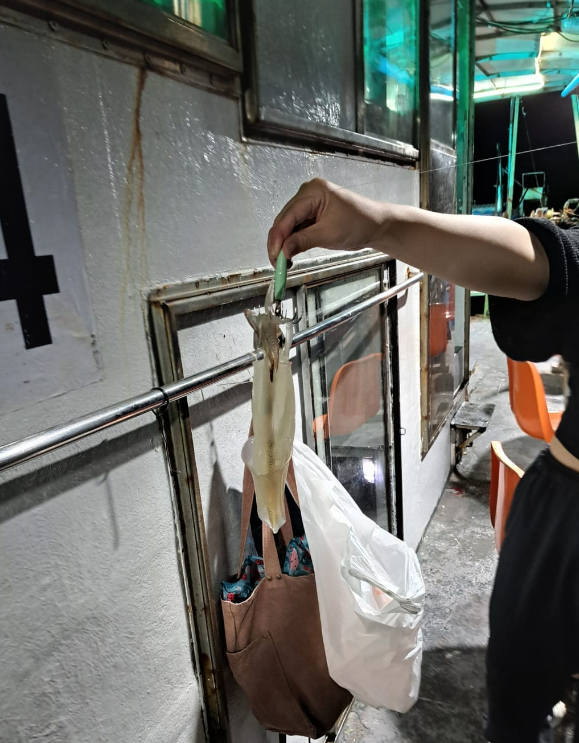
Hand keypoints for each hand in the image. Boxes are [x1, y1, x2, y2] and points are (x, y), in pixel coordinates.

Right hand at [267, 178, 386, 265]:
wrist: (376, 225)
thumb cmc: (359, 223)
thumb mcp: (329, 234)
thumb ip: (303, 241)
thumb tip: (283, 251)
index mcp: (312, 192)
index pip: (288, 216)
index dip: (278, 237)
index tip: (275, 256)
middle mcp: (308, 194)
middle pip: (285, 220)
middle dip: (279, 242)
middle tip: (276, 263)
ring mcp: (309, 203)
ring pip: (288, 225)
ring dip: (284, 243)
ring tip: (282, 261)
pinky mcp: (312, 214)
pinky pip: (297, 227)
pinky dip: (292, 241)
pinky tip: (290, 253)